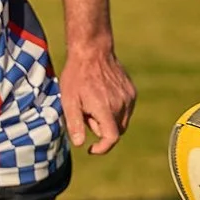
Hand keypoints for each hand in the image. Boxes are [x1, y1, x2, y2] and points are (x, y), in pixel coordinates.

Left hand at [60, 38, 136, 154]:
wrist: (92, 51)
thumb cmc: (77, 75)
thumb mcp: (68, 100)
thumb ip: (75, 123)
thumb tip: (80, 144)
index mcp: (104, 108)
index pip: (112, 138)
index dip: (103, 148)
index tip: (92, 149)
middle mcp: (121, 104)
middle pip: (115, 130)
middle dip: (101, 128)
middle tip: (86, 113)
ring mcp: (129, 97)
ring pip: (121, 121)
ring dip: (109, 119)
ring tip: (94, 102)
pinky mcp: (132, 91)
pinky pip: (126, 110)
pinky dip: (115, 109)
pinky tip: (103, 95)